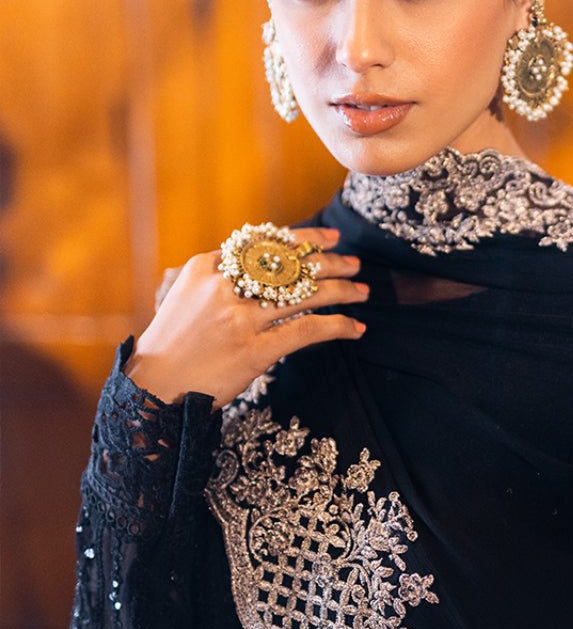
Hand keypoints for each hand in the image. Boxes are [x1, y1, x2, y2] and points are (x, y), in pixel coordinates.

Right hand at [125, 227, 367, 407]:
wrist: (153, 389)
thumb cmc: (173, 345)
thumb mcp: (187, 296)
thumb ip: (220, 276)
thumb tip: (262, 263)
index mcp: (207, 268)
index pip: (266, 244)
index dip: (304, 239)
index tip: (329, 239)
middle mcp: (224, 287)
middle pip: (290, 265)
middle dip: (330, 262)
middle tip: (355, 263)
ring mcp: (239, 319)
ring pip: (305, 294)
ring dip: (341, 290)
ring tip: (363, 290)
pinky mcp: (254, 350)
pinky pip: (308, 330)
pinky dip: (338, 326)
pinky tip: (356, 328)